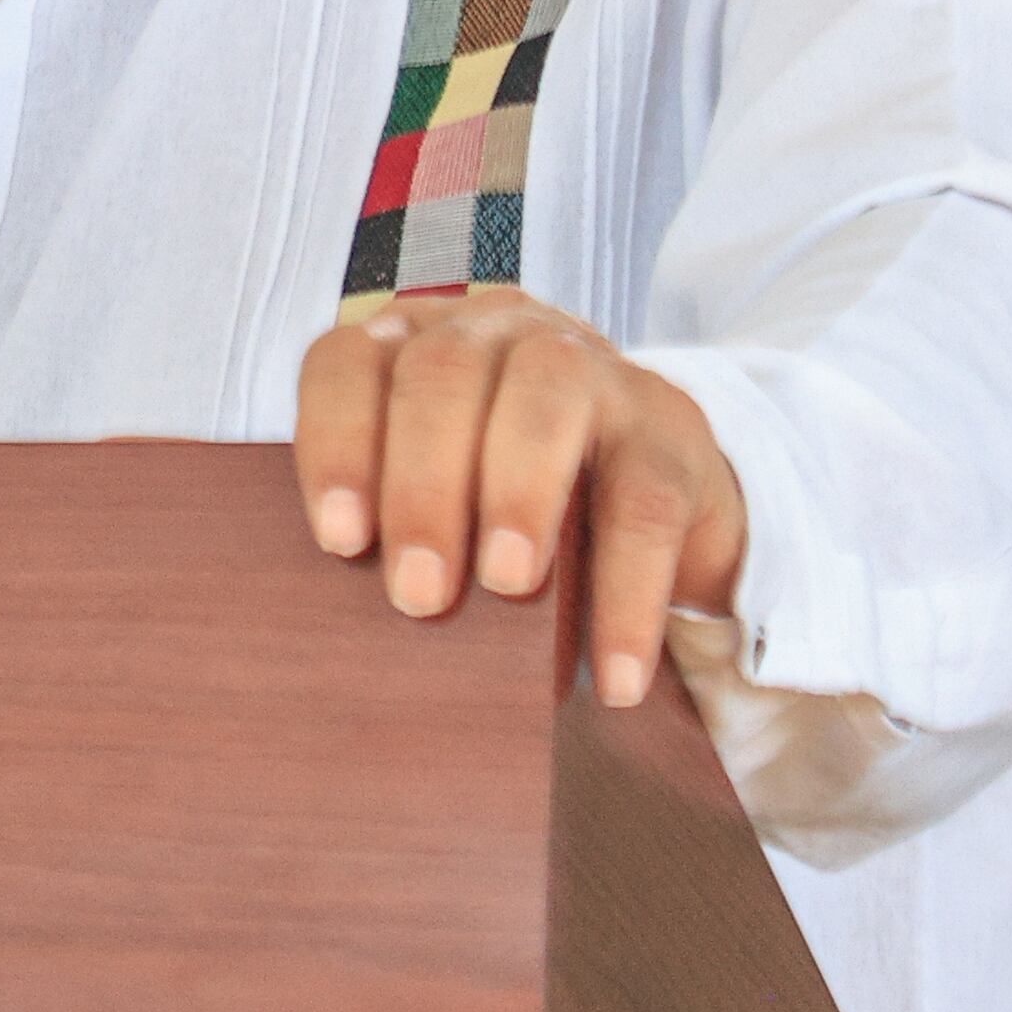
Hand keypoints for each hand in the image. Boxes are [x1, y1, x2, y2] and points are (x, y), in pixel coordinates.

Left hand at [289, 288, 747, 707]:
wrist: (653, 512)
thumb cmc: (505, 512)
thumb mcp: (439, 509)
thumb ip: (391, 531)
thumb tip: (340, 627)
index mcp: (416, 346)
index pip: (349, 361)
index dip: (337, 441)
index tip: (340, 539)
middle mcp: (500, 335)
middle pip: (444, 373)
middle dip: (424, 484)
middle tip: (418, 593)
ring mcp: (596, 370)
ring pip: (547, 397)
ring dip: (517, 493)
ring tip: (506, 586)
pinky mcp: (674, 433)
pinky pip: (647, 501)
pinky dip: (627, 592)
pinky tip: (614, 676)